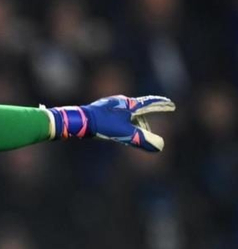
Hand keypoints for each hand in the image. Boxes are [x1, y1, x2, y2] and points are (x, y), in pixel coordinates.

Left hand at [47, 95, 175, 151]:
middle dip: (146, 121)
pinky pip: (117, 118)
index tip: (171, 105)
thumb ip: (143, 140)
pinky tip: (118, 131)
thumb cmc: (101, 125)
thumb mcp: (125, 134)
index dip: (161, 105)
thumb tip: (161, 146)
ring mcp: (109, 106)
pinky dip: (123, 125)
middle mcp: (120, 102)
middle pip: (139, 111)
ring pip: (127, 115)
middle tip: (151, 131)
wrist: (77, 121)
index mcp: (128, 104)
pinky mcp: (100, 112)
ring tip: (136, 135)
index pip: (149, 104)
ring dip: (134, 124)